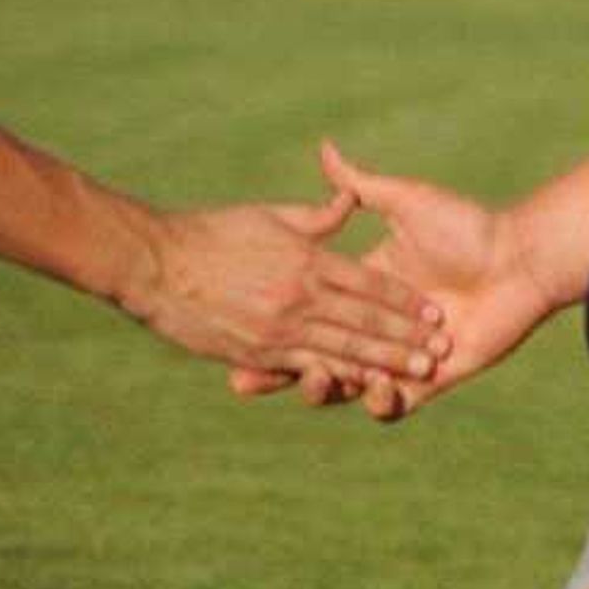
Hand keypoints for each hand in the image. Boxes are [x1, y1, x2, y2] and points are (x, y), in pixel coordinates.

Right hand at [118, 170, 443, 386]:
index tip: (433, 308)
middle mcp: (298, 299)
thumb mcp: (272, 215)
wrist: (146, 258)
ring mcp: (279, 331)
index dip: (402, 298)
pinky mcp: (258, 355)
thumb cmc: (210, 228)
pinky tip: (365, 390)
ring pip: (344, 351)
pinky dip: (337, 381)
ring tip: (417, 373)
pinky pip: (307, 371)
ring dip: (384, 364)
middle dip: (406, 337)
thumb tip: (349, 198)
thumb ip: (317, 212)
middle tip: (442, 350)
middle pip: (365, 321)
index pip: (367, 283)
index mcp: (308, 263)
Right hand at [238, 143, 559, 418]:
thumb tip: (325, 149)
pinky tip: (369, 388)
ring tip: (311, 383)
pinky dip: (378, 401)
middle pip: (317, 356)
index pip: (309, 314)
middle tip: (243, 381)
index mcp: (363, 291)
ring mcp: (402, 357)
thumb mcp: (408, 202)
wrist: (522, 258)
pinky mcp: (432, 379)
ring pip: (349, 385)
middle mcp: (377, 329)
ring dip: (325, 388)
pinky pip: (395, 404)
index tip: (234, 335)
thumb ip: (363, 184)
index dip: (272, 327)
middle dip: (281, 372)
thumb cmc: (468, 226)